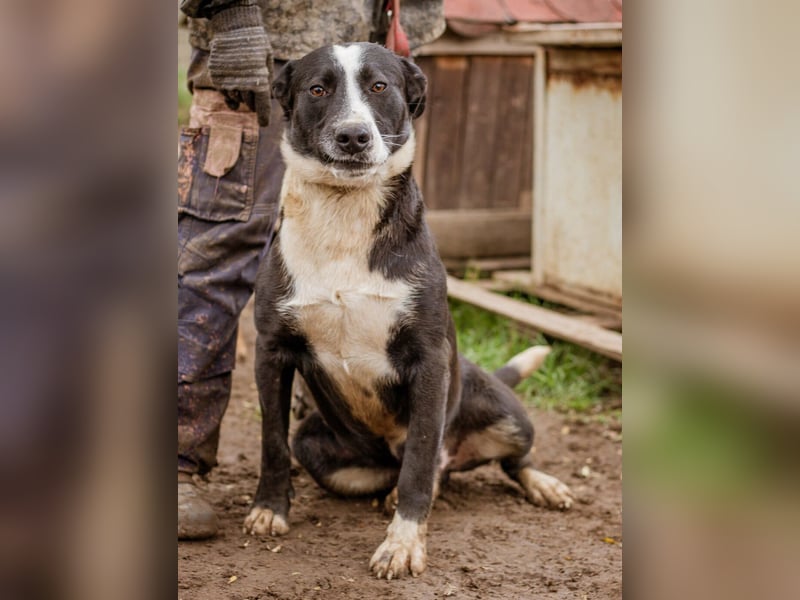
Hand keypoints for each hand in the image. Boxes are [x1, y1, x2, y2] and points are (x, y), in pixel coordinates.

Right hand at [208, 3, 271, 125]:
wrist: (234, 27)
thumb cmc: (256, 42)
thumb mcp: (267, 60)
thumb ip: (268, 79)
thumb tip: (270, 96)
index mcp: (259, 81)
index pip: (262, 105)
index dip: (263, 116)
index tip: (264, 124)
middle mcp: (243, 84)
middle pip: (249, 103)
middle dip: (254, 104)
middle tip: (255, 99)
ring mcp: (228, 81)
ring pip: (236, 99)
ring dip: (242, 97)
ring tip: (244, 88)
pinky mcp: (217, 78)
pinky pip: (224, 92)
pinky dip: (229, 94)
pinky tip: (234, 89)